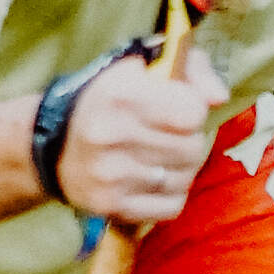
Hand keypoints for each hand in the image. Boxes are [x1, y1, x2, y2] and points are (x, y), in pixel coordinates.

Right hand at [53, 44, 220, 227]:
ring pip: (185, 178)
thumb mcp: (144, 67)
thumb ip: (192, 68)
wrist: (54, 146)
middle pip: (193, 147)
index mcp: (120, 94)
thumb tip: (219, 97)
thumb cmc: (110, 101)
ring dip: (182, 168)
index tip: (179, 108)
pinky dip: (170, 195)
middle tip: (169, 136)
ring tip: (160, 157)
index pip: (192, 112)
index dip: (193, 110)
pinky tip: (153, 181)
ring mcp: (110, 175)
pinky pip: (172, 206)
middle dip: (189, 140)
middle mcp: (111, 135)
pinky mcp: (111, 206)